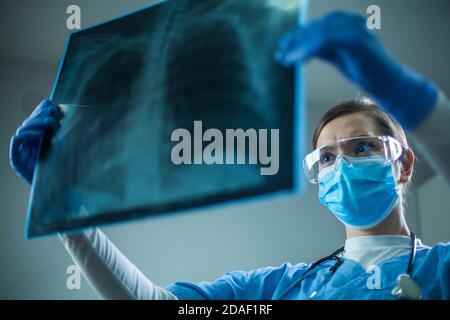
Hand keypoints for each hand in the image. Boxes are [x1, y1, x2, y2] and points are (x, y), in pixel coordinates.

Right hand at [9, 99, 62, 184]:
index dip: (41, 111)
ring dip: (36, 123)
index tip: (51, 104)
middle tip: (53, 111)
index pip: (35, 120)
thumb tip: (62, 112)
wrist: (60, 191)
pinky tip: (40, 134)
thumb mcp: (64, 147)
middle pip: (29, 123)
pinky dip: (28, 134)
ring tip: (50, 122)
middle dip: (40, 115)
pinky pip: (17, 141)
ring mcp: (21, 152)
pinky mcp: (17, 160)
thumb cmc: (63, 169)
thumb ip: (61, 132)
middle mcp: (27, 145)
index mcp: (37, 140)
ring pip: (23, 129)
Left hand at [275, 11, 437, 129]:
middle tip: (280, 53)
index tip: (283, 47)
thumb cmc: (366, 71)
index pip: (318, 26)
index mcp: (348, 23)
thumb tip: (300, 49)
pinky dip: (308, 50)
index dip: (298, 36)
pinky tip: (297, 60)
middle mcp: (351, 22)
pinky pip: (325, 41)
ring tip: (285, 59)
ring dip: (299, 47)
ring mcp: (355, 29)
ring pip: (318, 33)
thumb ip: (323, 50)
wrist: (389, 83)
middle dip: (295, 41)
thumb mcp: (339, 57)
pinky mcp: (356, 40)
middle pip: (315, 28)